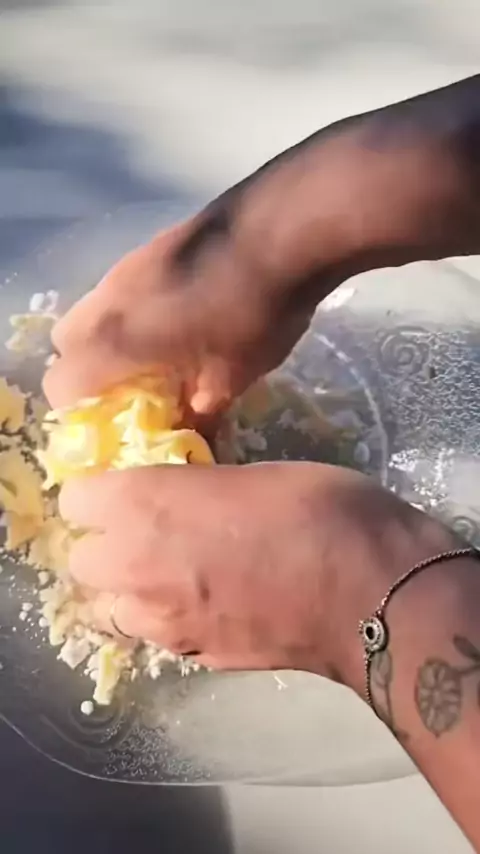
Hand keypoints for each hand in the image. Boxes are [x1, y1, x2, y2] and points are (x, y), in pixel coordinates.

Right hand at [43, 218, 313, 417]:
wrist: (288, 227)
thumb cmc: (255, 312)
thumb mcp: (233, 376)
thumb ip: (200, 411)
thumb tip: (192, 436)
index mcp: (114, 339)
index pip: (61, 386)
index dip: (83, 414)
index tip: (119, 427)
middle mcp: (105, 299)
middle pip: (67, 343)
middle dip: (90, 371)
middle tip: (136, 391)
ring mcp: (125, 265)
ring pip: (93, 311)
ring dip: (113, 338)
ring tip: (161, 356)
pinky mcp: (151, 245)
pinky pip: (121, 288)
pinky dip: (134, 312)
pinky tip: (181, 318)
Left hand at [59, 461, 452, 681]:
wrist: (371, 595)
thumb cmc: (319, 511)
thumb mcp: (254, 472)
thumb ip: (196, 488)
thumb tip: (180, 500)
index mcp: (146, 505)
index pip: (76, 498)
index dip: (101, 491)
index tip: (129, 487)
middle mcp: (137, 567)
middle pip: (80, 560)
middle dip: (106, 544)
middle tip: (149, 531)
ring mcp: (162, 623)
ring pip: (109, 609)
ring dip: (127, 589)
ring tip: (172, 574)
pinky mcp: (192, 659)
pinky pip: (156, 638)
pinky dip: (167, 622)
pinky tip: (207, 607)